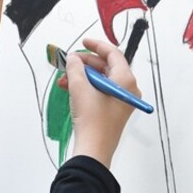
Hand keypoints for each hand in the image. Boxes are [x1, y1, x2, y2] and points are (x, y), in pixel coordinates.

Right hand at [57, 37, 138, 168]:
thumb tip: (73, 59)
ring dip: (82, 77)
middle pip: (107, 67)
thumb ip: (75, 67)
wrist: (93, 150)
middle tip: (69, 62)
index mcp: (126, 81)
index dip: (96, 46)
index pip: (113, 54)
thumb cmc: (92, 121)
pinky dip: (86, 88)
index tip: (83, 43)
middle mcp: (128, 89)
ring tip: (64, 78)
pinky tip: (69, 88)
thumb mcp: (80, 88)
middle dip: (85, 64)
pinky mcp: (114, 110)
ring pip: (101, 80)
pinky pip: (100, 92)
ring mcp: (121, 101)